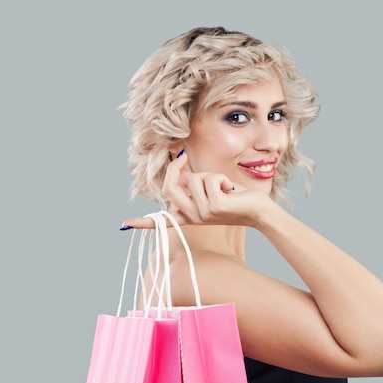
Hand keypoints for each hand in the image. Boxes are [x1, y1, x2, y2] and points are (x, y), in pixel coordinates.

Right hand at [120, 152, 268, 229]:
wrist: (259, 211)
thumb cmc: (237, 199)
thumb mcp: (211, 189)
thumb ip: (193, 182)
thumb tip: (179, 168)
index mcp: (189, 216)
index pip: (162, 221)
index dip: (143, 222)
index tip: (123, 226)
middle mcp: (193, 217)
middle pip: (169, 187)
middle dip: (176, 166)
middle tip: (184, 156)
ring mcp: (202, 214)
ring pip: (193, 179)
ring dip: (210, 175)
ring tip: (224, 186)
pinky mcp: (214, 207)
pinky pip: (209, 180)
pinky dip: (221, 178)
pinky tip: (231, 190)